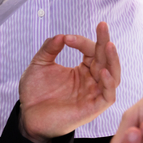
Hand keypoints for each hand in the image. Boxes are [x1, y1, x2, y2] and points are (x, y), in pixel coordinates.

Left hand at [18, 22, 120, 142]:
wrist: (29, 116)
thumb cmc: (36, 93)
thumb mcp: (39, 65)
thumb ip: (49, 49)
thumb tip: (60, 35)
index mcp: (82, 70)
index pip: (90, 51)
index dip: (81, 41)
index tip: (67, 38)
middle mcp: (91, 81)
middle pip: (105, 59)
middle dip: (105, 42)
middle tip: (102, 26)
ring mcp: (93, 94)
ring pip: (112, 75)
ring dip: (112, 60)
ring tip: (108, 45)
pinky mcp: (93, 108)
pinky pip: (108, 95)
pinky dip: (108, 83)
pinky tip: (103, 71)